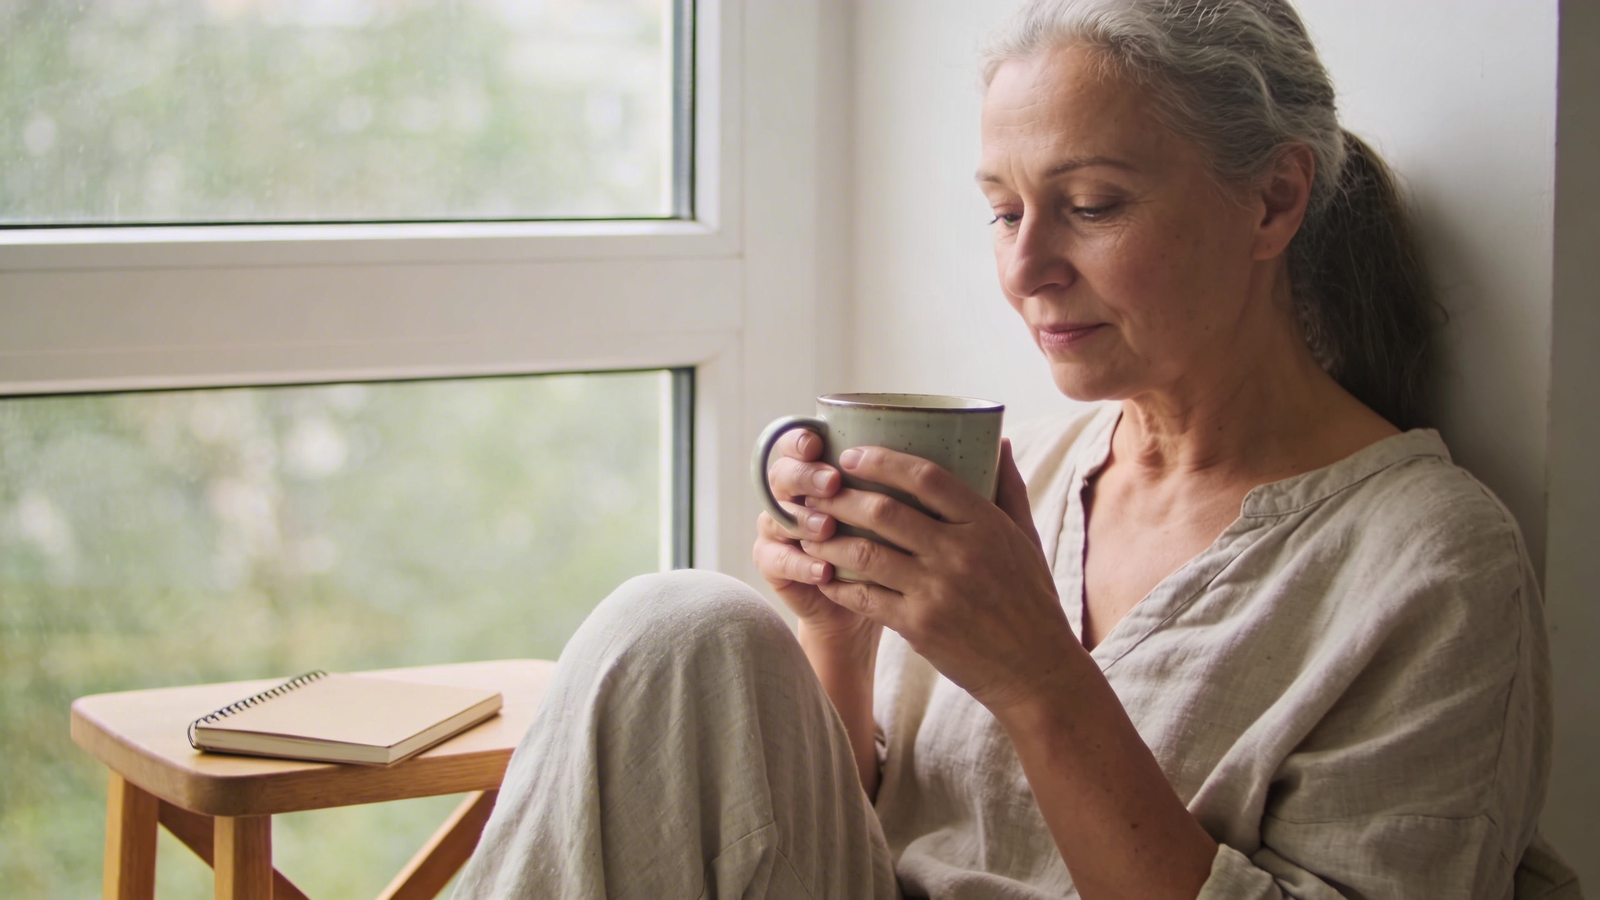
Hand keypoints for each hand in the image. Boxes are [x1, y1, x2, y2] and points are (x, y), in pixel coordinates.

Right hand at [751, 428, 875, 640]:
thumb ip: (893, 483)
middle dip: (806, 475)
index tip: (819, 443)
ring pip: (777, 515)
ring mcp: (776, 529)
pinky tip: (823, 571)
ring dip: (803, 520)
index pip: (794, 442)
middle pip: (781, 474)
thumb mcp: (892, 513)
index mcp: (812, 470)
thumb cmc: (882, 549)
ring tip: (827, 528)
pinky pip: (777, 560)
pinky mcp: (771, 564)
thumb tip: (922, 448)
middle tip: (833, 484)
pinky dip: (801, 564)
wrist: (856, 606)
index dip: (800, 439)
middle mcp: (788, 495)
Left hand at [801, 439, 1078, 711]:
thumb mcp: (1027, 538)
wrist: (1035, 671)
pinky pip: (865, 597)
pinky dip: (839, 583)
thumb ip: (1008, 488)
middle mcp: (960, 553)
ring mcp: (937, 591)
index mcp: (986, 525)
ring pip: (867, 553)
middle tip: (814, 490)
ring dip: (830, 539)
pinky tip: (823, 574)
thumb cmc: (1031, 600)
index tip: (851, 455)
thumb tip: (997, 440)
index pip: (926, 477)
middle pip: (885, 512)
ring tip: (807, 529)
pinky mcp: (919, 626)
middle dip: (841, 497)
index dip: (882, 461)